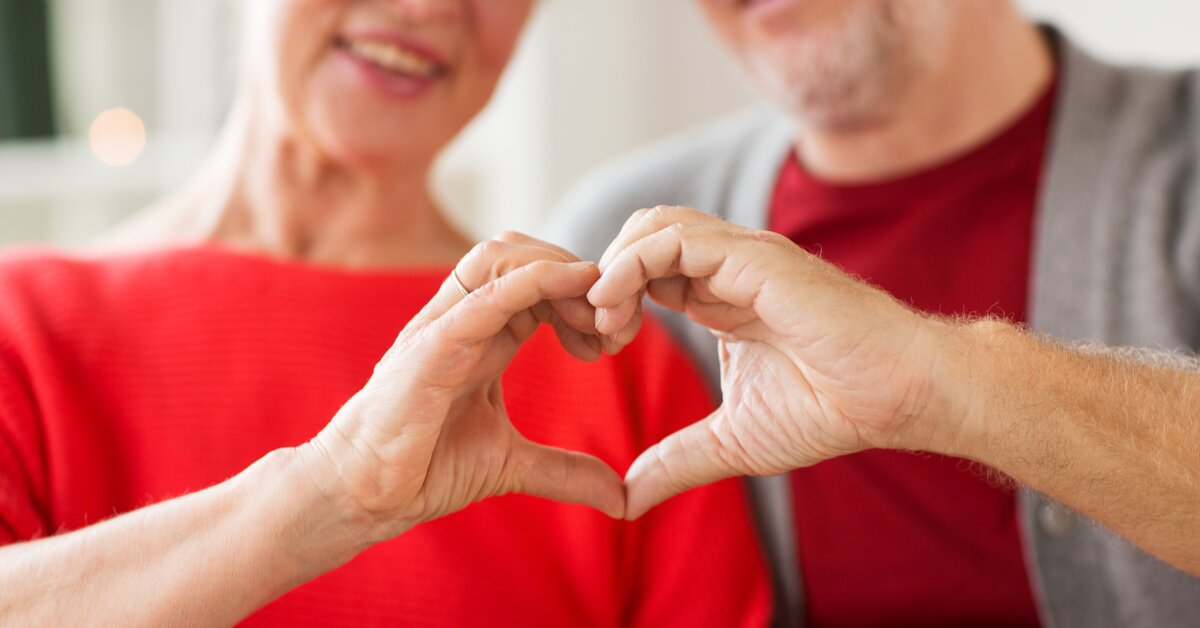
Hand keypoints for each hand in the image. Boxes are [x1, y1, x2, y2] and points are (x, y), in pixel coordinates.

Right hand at [301, 233, 624, 543]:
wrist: (363, 494)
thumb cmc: (422, 467)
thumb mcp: (511, 465)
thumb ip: (564, 471)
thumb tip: (620, 497)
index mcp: (483, 334)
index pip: (539, 280)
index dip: (584, 295)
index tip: (616, 337)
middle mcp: (464, 318)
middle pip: (524, 252)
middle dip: (579, 275)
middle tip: (615, 324)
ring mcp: (444, 324)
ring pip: (502, 255)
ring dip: (561, 270)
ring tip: (596, 314)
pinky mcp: (431, 346)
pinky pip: (484, 295)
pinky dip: (534, 280)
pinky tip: (572, 286)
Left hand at [589, 207, 951, 518]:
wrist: (897, 395)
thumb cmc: (831, 409)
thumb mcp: (732, 441)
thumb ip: (677, 460)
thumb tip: (627, 499)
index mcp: (717, 297)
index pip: (644, 269)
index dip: (611, 300)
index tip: (599, 348)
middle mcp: (725, 268)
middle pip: (640, 235)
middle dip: (605, 277)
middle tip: (598, 334)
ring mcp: (740, 256)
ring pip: (653, 225)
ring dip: (614, 267)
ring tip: (605, 320)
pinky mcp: (754, 258)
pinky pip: (675, 238)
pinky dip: (633, 263)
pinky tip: (618, 307)